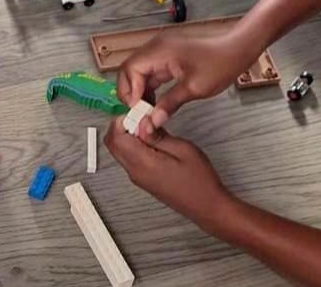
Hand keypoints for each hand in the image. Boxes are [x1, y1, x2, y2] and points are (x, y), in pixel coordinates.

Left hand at [105, 121, 231, 226]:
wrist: (208, 207)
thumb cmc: (200, 181)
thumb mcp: (182, 149)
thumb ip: (158, 135)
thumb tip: (141, 122)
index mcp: (142, 163)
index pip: (116, 136)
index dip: (123, 119)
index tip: (139, 112)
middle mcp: (135, 172)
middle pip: (113, 143)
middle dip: (124, 125)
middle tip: (144, 118)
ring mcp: (137, 177)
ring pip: (120, 150)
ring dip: (129, 135)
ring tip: (152, 128)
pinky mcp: (143, 179)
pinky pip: (129, 158)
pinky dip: (135, 145)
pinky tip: (154, 140)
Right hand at [116, 31, 258, 137]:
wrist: (238, 48)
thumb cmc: (221, 62)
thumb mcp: (194, 88)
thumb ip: (170, 104)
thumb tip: (153, 120)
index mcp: (160, 51)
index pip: (130, 69)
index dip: (130, 91)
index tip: (138, 110)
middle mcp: (157, 47)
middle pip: (129, 69)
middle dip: (130, 91)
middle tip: (138, 112)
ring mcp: (161, 50)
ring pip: (138, 71)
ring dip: (139, 90)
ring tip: (146, 110)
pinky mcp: (167, 55)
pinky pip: (149, 71)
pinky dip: (148, 86)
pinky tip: (154, 101)